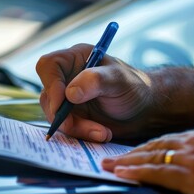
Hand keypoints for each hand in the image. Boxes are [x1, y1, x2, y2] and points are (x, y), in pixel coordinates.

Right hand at [36, 44, 154, 141]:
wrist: (144, 110)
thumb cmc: (134, 87)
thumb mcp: (119, 80)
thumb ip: (96, 81)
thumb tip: (70, 93)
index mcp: (75, 59)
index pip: (49, 65)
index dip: (51, 84)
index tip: (62, 103)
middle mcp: (67, 77)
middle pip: (48, 95)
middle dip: (65, 115)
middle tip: (87, 127)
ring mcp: (67, 99)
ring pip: (55, 116)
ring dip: (77, 128)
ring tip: (103, 133)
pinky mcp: (72, 116)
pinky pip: (66, 128)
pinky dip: (82, 134)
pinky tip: (102, 135)